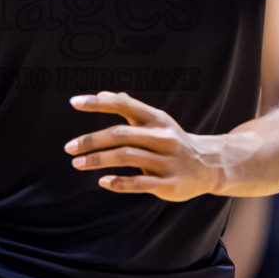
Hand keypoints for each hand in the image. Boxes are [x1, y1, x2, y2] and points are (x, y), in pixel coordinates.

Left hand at [64, 91, 222, 200]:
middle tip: (68, 147)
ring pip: (126, 157)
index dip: (98, 103)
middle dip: (92, 141)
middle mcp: (162, 137)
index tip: (74, 102)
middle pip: (121, 135)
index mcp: (156, 119)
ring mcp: (167, 161)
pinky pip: (139, 183)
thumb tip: (103, 93)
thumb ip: (130, 108)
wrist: (210, 165)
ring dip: (98, 161)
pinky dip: (118, 182)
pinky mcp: (169, 184)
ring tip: (77, 163)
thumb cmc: (173, 140)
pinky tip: (102, 181)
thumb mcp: (156, 121)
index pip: (124, 104)